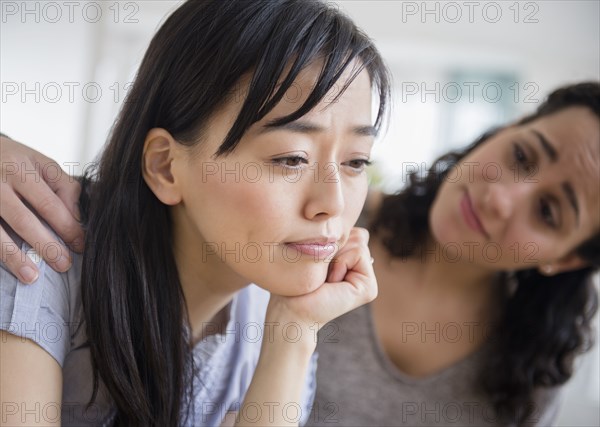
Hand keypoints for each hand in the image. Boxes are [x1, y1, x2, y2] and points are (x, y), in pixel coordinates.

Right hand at [1, 136, 83, 282]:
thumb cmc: (15, 161)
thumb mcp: (42, 164)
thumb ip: (64, 188)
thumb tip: (77, 219)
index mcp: (19, 169)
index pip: (48, 204)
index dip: (67, 227)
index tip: (80, 245)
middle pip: (22, 220)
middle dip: (45, 246)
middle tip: (63, 265)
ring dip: (14, 258)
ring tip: (32, 277)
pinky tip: (7, 269)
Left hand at [267, 227, 376, 330]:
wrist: (289, 311)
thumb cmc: (293, 282)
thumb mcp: (313, 250)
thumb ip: (334, 237)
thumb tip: (353, 230)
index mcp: (349, 263)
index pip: (351, 230)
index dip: (329, 237)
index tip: (314, 260)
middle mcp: (361, 271)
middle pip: (357, 234)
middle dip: (334, 244)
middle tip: (320, 271)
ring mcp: (367, 281)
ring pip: (359, 241)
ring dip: (335, 254)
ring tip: (324, 278)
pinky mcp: (369, 288)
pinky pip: (359, 252)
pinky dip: (340, 262)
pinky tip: (330, 282)